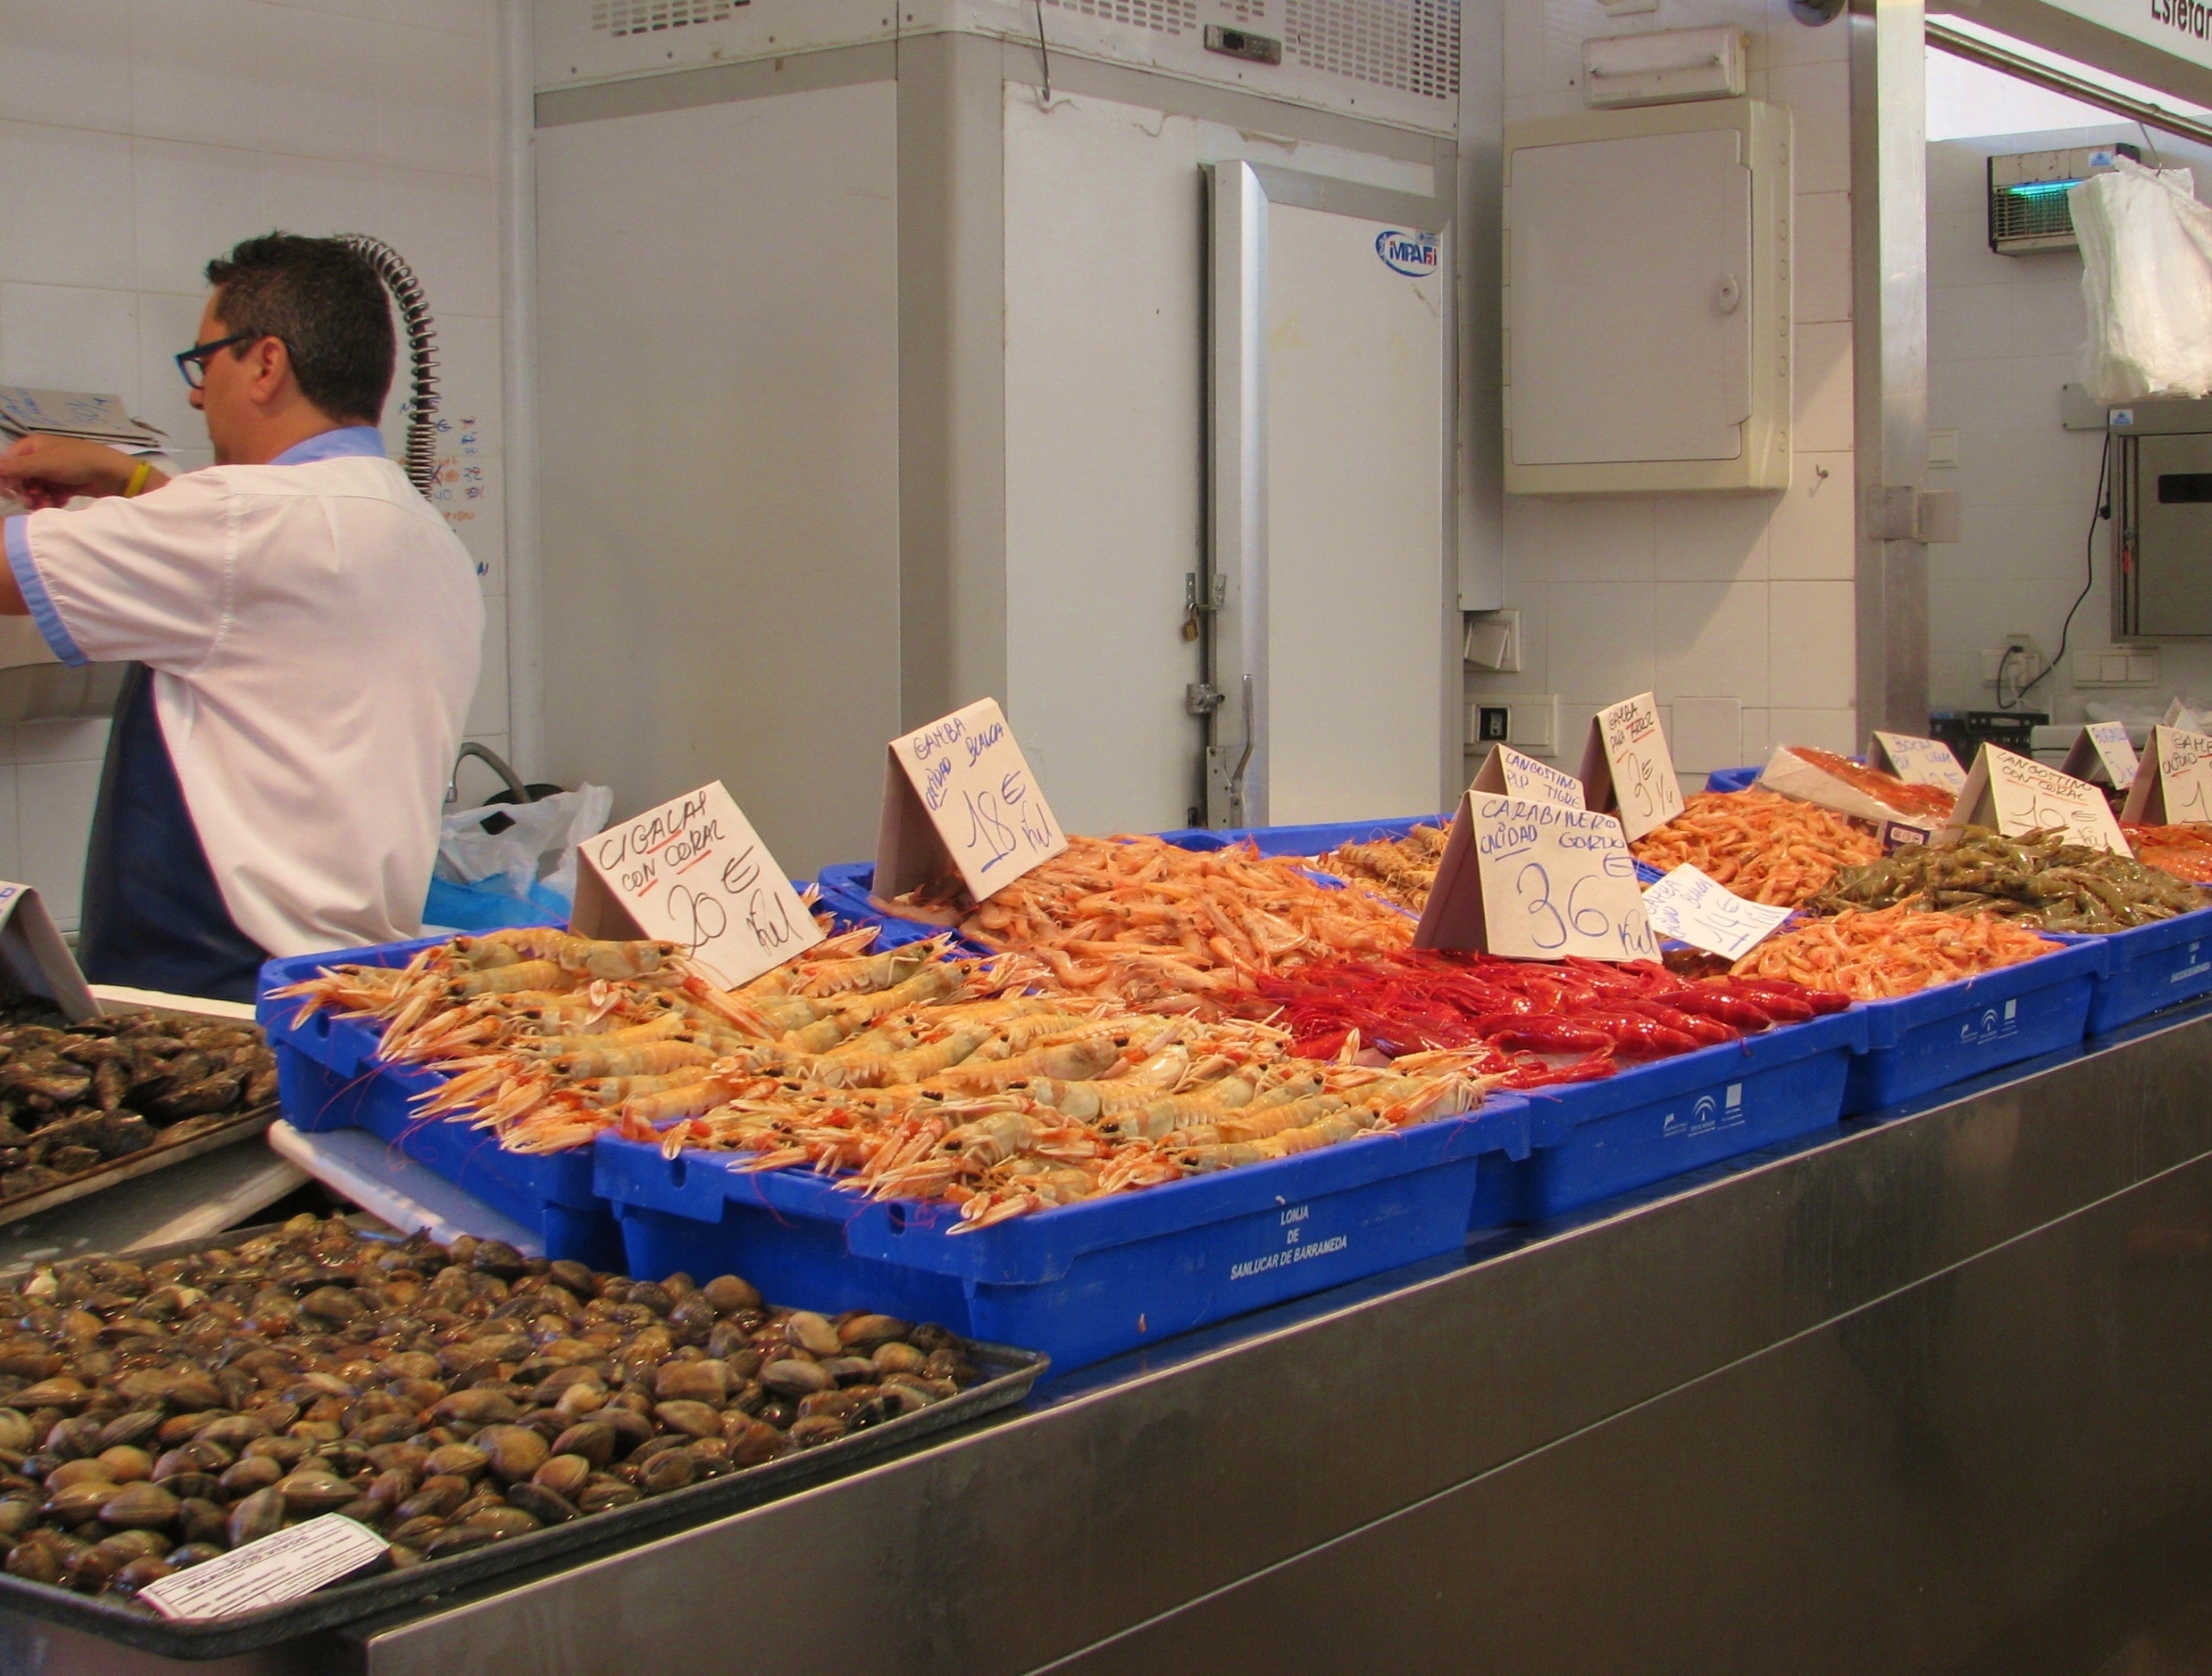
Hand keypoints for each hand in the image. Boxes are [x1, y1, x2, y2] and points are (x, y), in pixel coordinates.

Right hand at [0, 436, 160, 509]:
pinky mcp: (66, 485)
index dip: (7, 477)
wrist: (112, 473)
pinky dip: (52, 500)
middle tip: (32, 501)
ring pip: (36, 489)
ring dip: (38, 498)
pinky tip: (59, 503)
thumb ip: (15, 467)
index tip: (8, 492)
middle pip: (21, 478)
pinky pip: (50, 494)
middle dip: (25, 491)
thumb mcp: (42, 463)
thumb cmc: (75, 462)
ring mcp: (54, 472)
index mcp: (33, 446)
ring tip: (47, 504)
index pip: (9, 462)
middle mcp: (41, 457)